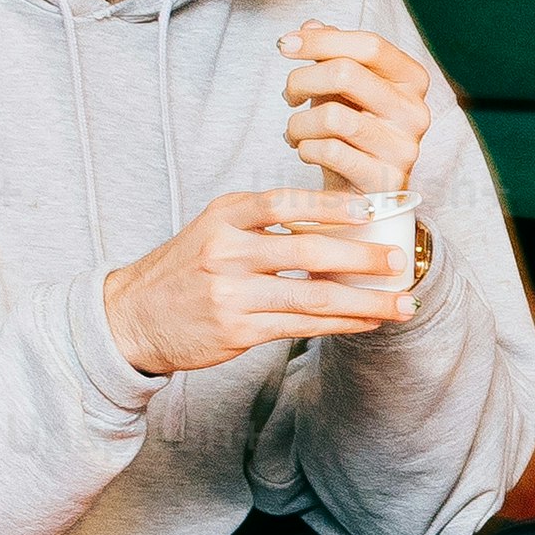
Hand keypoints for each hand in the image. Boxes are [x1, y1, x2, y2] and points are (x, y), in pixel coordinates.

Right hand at [104, 189, 417, 376]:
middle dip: (362, 258)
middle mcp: (227, 252)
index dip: (331, 205)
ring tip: (401, 303)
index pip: (284, 203)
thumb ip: (263, 224)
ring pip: (314, 297)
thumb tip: (334, 224)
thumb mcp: (213, 229)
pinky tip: (368, 321)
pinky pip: (302, 327)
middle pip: (308, 252)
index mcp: (224, 217)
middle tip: (400, 261)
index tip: (370, 210)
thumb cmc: (185, 269)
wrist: (132, 317)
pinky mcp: (238, 331)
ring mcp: (232, 294)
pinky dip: (342, 324)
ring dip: (365, 301)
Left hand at [281, 20, 430, 196]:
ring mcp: (405, 147)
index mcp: (411, 79)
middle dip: (301, 80)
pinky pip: (330, 152)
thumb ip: (332, 54)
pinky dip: (306, 149)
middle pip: (346, 72)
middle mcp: (416, 111)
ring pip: (333, 116)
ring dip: (298, 123)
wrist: (365, 193)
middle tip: (288, 94)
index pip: (369, 45)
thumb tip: (310, 24)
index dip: (321, 40)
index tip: (284, 45)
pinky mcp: (386, 179)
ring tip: (293, 131)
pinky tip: (305, 151)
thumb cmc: (353, 134)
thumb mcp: (343, 89)